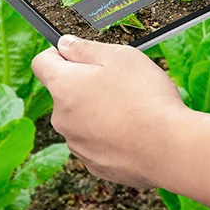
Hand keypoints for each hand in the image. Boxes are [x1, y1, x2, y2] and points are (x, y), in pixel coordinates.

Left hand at [32, 35, 189, 188]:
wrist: (168, 147)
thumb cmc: (145, 97)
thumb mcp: (119, 56)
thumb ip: (84, 48)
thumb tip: (64, 44)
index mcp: (63, 87)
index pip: (42, 63)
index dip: (58, 54)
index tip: (77, 54)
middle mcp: (61, 118)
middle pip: (64, 94)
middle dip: (84, 86)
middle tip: (119, 83)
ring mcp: (77, 145)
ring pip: (81, 120)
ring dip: (97, 113)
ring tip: (131, 110)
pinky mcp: (94, 165)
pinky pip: (96, 143)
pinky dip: (109, 136)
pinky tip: (133, 133)